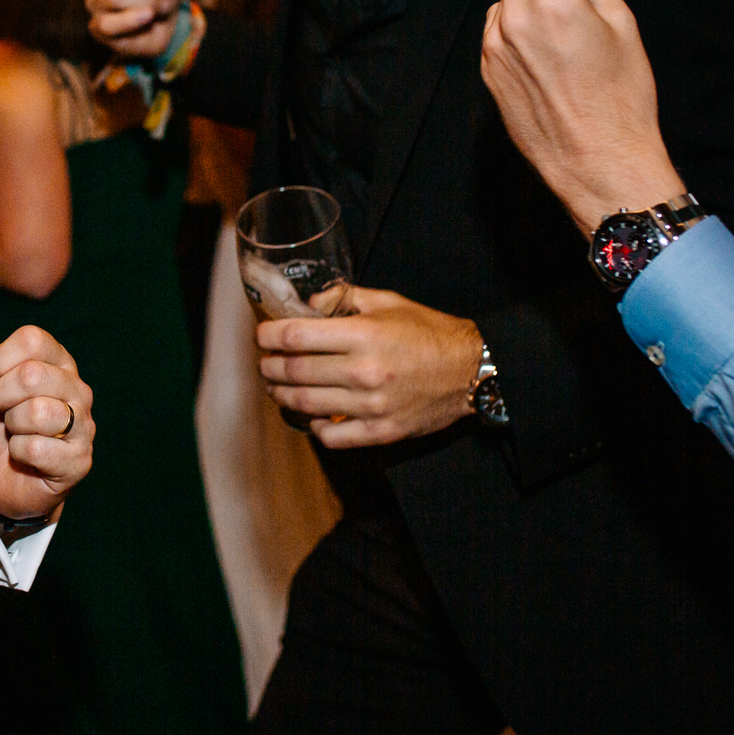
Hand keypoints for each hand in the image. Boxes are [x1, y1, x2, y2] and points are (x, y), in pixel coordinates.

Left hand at [0, 313, 92, 521]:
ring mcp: (84, 425)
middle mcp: (77, 388)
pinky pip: (38, 450)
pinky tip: (26, 457)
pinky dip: (19, 454)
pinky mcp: (80, 461)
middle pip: (32, 375)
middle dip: (1, 398)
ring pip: (38, 413)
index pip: (32, 339)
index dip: (1, 362)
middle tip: (4, 413)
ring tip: (17, 434)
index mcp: (57, 361)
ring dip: (12, 428)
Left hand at [256, 287, 481, 447]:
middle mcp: (364, 371)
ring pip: (305, 405)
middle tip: (266, 363)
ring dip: (281, 395)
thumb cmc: (429, 332)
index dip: (269, 336)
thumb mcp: (388, 302)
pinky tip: (311, 415)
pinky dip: (314, 426)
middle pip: (294, 372)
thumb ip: (345, 297)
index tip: (262, 336)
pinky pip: (331, 436)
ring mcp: (371, 405)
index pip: (297, 336)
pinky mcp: (380, 431)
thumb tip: (309, 305)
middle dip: (270, 367)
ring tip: (276, 388)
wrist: (471, 371)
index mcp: (364, 335)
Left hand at [481, 0, 683, 235]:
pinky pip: (499, 22)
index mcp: (551, 4)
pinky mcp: (486, 67)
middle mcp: (512, 21)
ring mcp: (492, 46)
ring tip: (572, 19)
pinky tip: (553, 47)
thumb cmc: (621, 99)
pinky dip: (522, 17)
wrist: (597, 163)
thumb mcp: (622, 24)